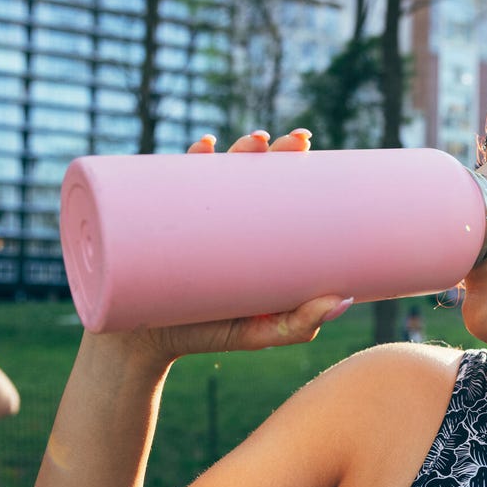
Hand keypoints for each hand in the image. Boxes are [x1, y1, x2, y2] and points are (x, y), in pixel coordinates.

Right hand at [91, 128, 352, 363]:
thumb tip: (343, 301)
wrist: (143, 344)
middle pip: (248, 172)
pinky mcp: (158, 225)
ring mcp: (189, 219)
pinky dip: (186, 163)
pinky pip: (167, 185)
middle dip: (270, 149)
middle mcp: (221, 219)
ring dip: (235, 148)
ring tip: (255, 143)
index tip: (306, 145)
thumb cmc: (207, 334)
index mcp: (250, 234)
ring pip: (212, 172)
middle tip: (292, 142)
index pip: (274, 189)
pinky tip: (203, 149)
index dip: (292, 163)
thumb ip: (299, 323)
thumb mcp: (259, 333)